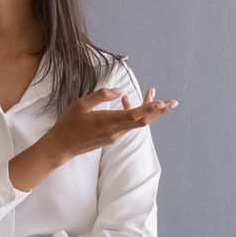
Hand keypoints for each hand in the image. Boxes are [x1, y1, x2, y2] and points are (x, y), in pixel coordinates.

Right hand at [46, 86, 178, 160]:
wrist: (62, 146)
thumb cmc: (69, 123)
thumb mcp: (81, 104)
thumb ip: (101, 95)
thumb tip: (119, 90)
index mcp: (106, 121)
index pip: (134, 115)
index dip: (149, 108)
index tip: (162, 102)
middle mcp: (114, 131)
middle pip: (143, 121)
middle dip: (159, 111)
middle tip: (173, 103)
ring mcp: (114, 136)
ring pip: (136, 122)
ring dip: (146, 110)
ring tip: (152, 94)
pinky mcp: (112, 138)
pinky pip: (127, 124)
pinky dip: (132, 113)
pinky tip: (124, 101)